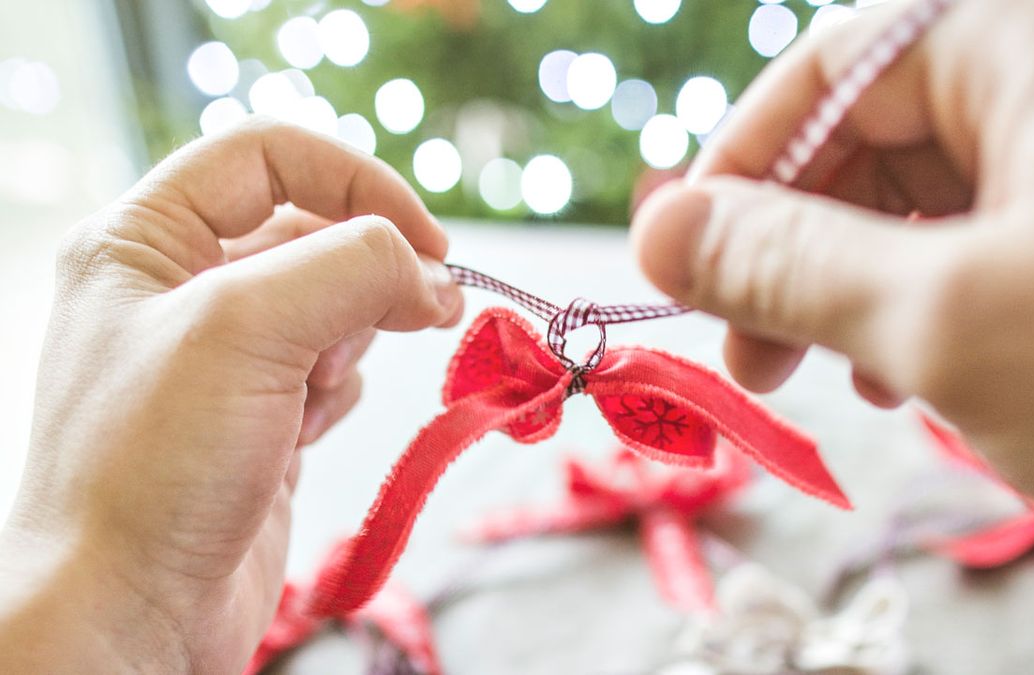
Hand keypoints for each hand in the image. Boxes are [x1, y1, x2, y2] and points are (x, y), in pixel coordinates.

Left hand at [0, 118, 463, 671]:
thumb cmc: (153, 464)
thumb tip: (434, 276)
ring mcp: (221, 357)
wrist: (128, 612)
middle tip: (423, 312)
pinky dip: (341, 394)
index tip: (428, 243)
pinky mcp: (259, 416)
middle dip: (369, 272)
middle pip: (313, 231)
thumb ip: (353, 267)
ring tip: (313, 395)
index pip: (270, 155)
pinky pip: (333, 372)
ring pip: (334, 304)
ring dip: (351, 343)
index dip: (358, 181)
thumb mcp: (247, 326)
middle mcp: (178, 286)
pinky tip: (305, 435)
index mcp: (143, 237)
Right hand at [632, 0, 1033, 555]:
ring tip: (818, 375)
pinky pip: (964, 243)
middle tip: (744, 352)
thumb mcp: (941, 319)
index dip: (737, 169)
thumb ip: (782, 262)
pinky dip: (907, 306)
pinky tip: (891, 375)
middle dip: (788, 245)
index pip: (830, 71)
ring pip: (907, 199)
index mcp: (1032, 39)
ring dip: (841, 286)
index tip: (676, 263)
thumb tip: (656, 229)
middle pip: (864, 136)